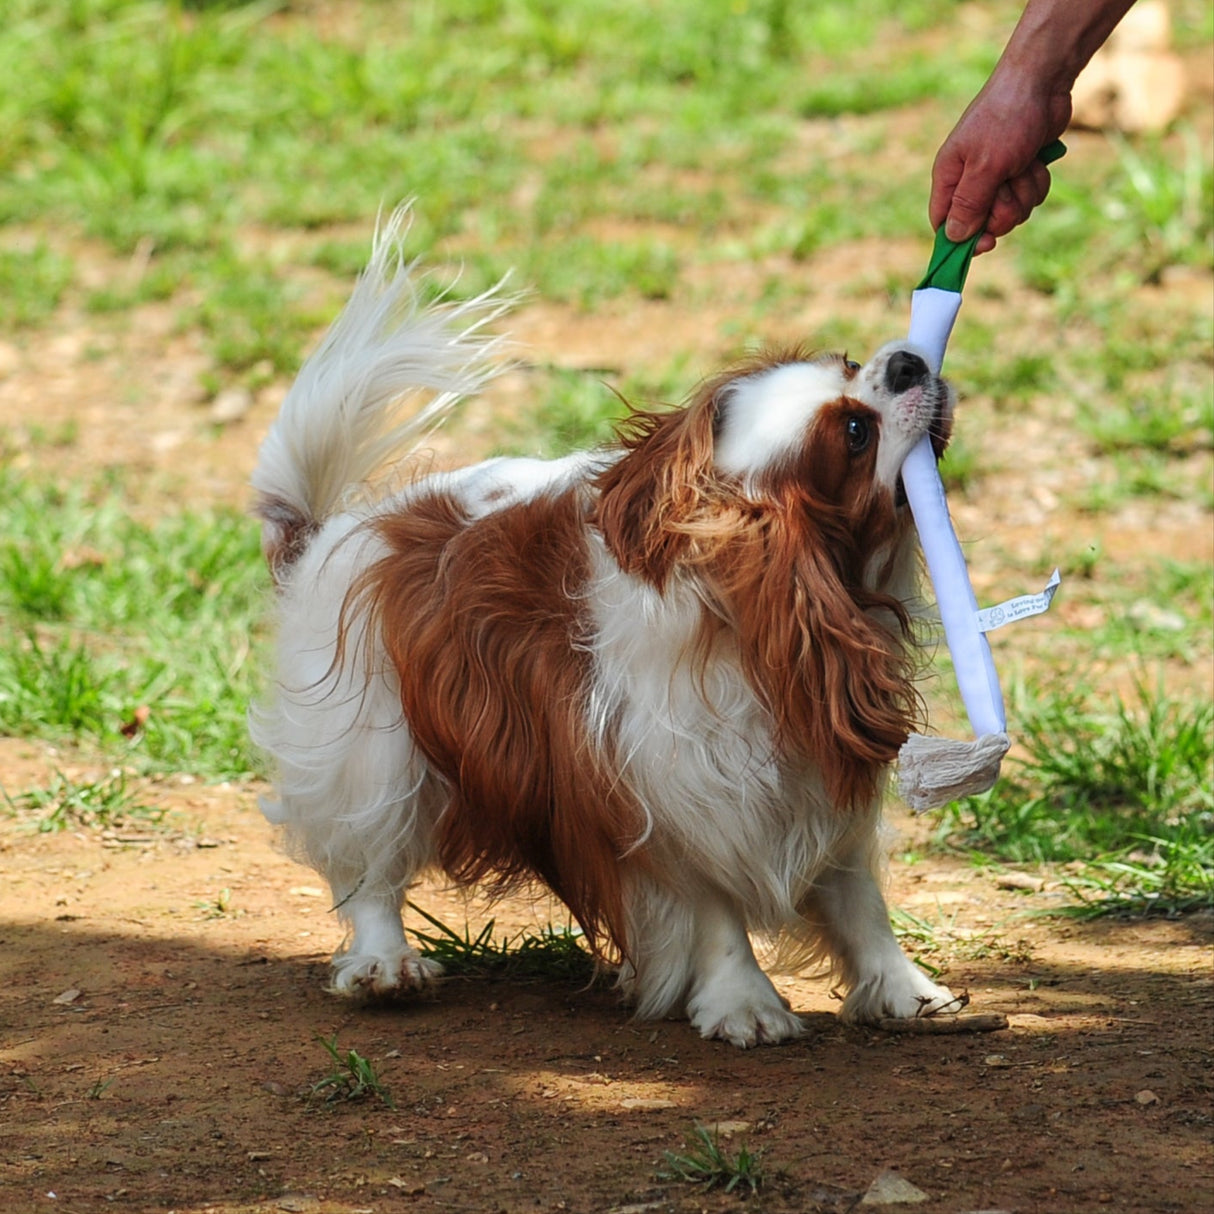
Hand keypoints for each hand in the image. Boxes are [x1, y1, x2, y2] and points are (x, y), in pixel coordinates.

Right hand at [928, 69, 1071, 252]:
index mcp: (949, 177)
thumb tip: (953, 238)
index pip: (944, 224)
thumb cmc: (1007, 118)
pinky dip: (1037, 182)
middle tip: (1009, 185)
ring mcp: (996, 177)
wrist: (1043, 81)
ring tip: (1024, 165)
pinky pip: (1029, 197)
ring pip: (1011, 213)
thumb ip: (969, 204)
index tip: (987, 243)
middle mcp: (969, 181)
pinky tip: (1035, 160)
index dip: (963, 240)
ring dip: (1024, 194)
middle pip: (983, 224)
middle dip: (1004, 211)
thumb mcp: (985, 166)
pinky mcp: (1019, 172)